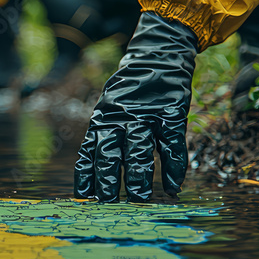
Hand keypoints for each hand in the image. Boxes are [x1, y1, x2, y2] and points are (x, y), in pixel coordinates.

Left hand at [74, 12, 197, 201]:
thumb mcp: (108, 109)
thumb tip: (94, 176)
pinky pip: (172, 145)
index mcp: (102, 120)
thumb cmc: (130, 91)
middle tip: (109, 204)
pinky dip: (174, 168)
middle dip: (108, 180)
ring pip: (139, 150)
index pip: (88, 152)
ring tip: (140, 199)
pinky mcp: (171, 113)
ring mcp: (146, 116)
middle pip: (110, 153)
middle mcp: (120, 119)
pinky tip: (173, 187)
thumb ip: (103, 137)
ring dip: (139, 177)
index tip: (83, 198)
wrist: (158, 54)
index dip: (85, 176)